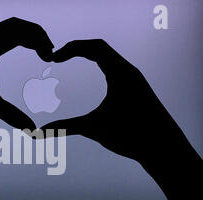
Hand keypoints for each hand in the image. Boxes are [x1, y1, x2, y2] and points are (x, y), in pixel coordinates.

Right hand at [40, 39, 183, 162]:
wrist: (164, 148)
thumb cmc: (132, 135)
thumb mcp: (94, 128)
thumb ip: (65, 128)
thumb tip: (38, 134)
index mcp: (120, 72)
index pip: (93, 47)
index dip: (71, 49)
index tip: (53, 57)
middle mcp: (128, 71)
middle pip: (100, 48)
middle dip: (77, 49)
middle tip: (57, 57)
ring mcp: (134, 80)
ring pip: (109, 58)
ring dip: (90, 55)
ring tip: (71, 58)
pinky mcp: (136, 90)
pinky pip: (116, 68)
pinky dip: (100, 66)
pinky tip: (95, 77)